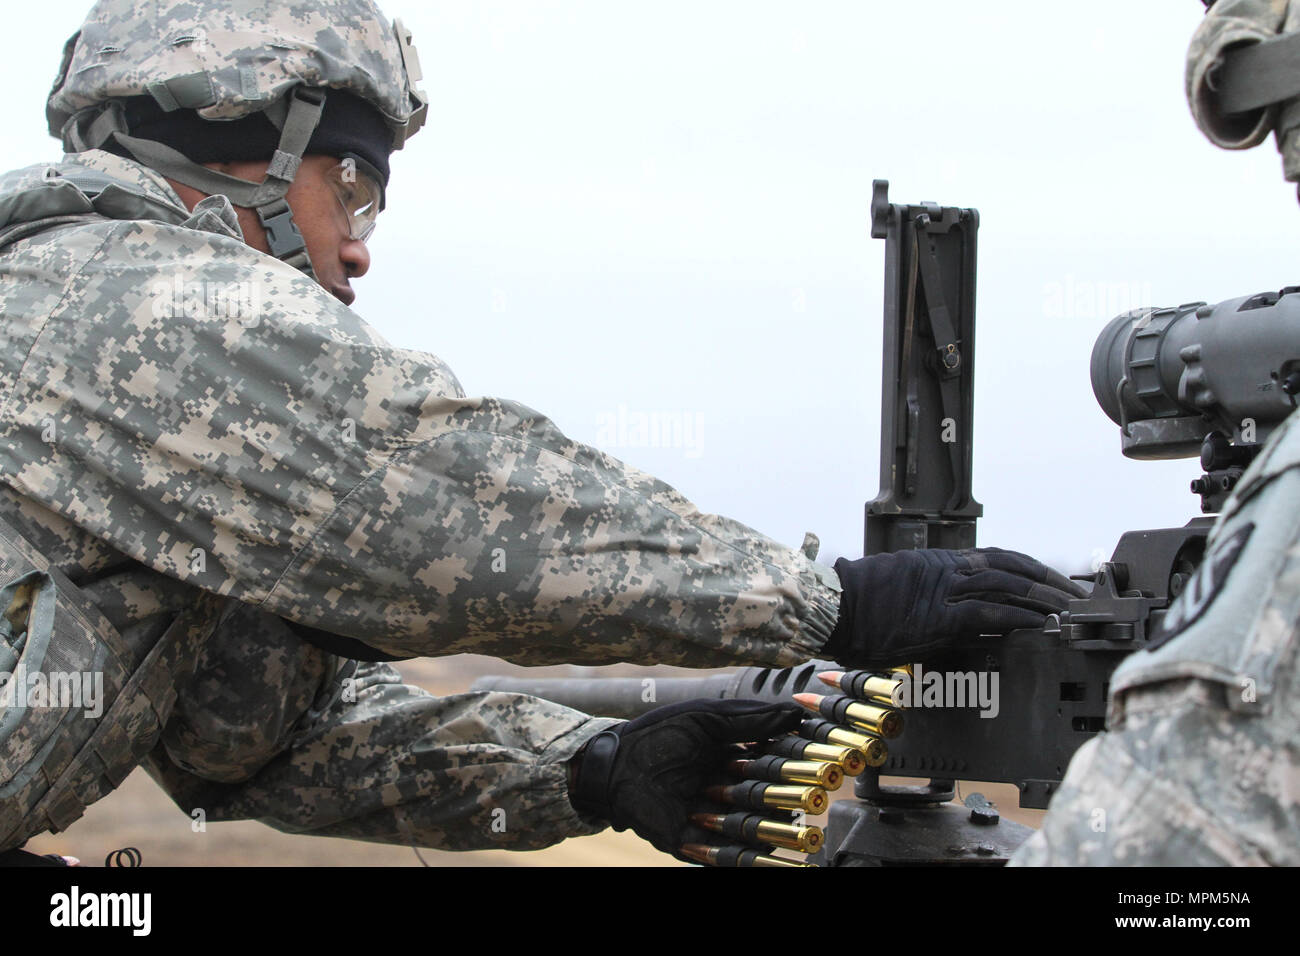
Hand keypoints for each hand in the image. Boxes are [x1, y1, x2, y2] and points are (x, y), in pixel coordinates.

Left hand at [567, 699, 803, 860]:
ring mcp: (715, 820)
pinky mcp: (697, 846)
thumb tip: (797, 711)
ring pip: (755, 830)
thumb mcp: (706, 718)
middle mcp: (730, 791)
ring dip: (774, 831)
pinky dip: (752, 861)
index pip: (775, 764)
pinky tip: (777, 860)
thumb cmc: (657, 735)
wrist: (614, 765)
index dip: (797, 764)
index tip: (824, 762)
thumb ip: (749, 718)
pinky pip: (730, 858)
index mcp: (735, 759)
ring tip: (799, 832)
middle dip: (790, 800)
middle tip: (812, 797)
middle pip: (769, 800)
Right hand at [825, 547, 1087, 668]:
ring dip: (1043, 599)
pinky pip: (988, 614)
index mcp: (938, 562)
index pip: (998, 559)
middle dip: (1048, 583)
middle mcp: (945, 570)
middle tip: (1076, 597)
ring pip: (1006, 587)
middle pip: (1010, 569)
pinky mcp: (938, 617)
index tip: (1054, 580)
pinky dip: (1018, 617)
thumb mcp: (901, 587)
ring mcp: (942, 592)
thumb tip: (962, 613)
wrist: (832, 608)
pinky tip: (1041, 625)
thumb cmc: (858, 604)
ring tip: (1069, 612)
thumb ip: (933, 592)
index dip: (1031, 569)